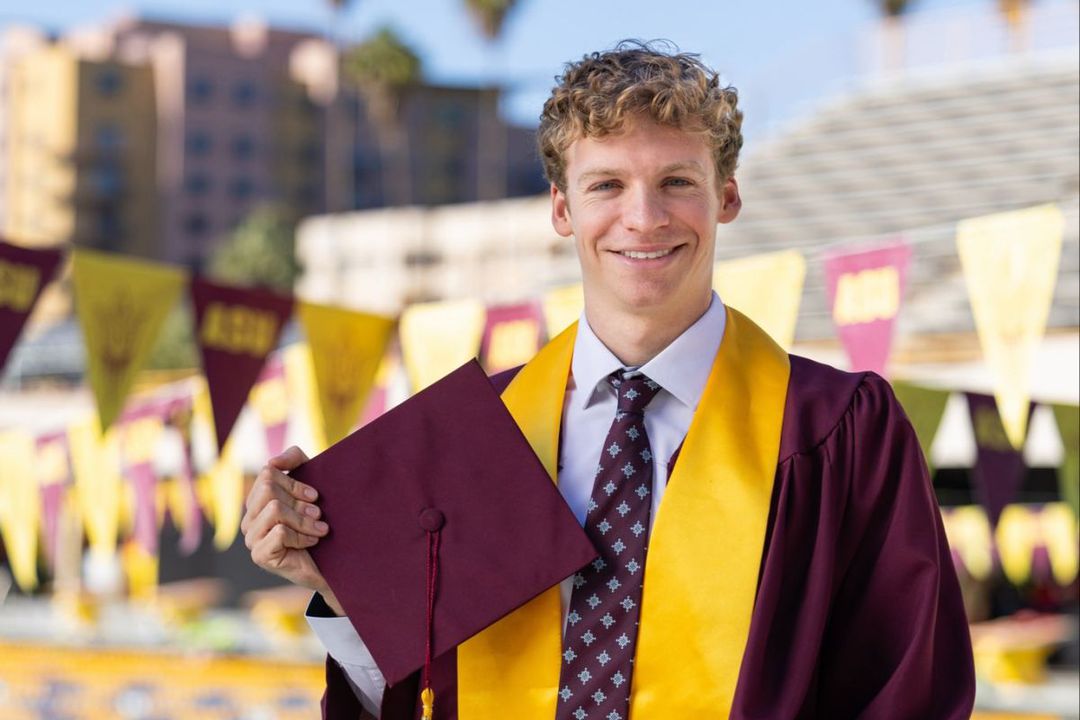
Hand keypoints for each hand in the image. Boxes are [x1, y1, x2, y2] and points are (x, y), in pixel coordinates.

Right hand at [242, 446, 344, 614]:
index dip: (294, 481)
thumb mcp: (310, 486)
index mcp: (258, 501)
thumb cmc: (319, 523)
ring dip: (304, 519)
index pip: (268, 474)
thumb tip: (274, 460)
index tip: (315, 495)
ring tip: (319, 528)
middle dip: (299, 500)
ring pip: (275, 510)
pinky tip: (311, 542)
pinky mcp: (260, 555)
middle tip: (318, 513)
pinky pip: (280, 532)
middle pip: (268, 489)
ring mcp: (251, 538)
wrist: (331, 564)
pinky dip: (302, 536)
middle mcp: (249, 519)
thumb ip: (295, 461)